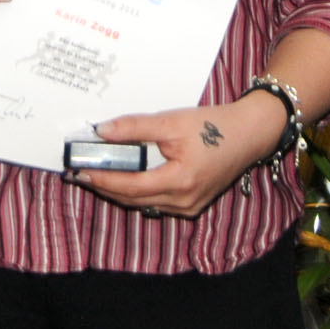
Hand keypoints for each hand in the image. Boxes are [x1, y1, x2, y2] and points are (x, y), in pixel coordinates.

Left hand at [73, 95, 286, 217]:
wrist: (250, 134)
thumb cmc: (215, 125)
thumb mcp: (172, 121)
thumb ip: (135, 127)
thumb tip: (102, 131)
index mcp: (180, 182)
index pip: (130, 186)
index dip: (103, 178)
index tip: (80, 170)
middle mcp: (184, 202)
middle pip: (133, 199)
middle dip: (105, 186)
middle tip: (80, 173)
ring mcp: (189, 207)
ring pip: (144, 203)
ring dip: (120, 190)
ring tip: (97, 174)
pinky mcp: (192, 205)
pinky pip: (156, 202)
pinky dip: (138, 192)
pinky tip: (125, 178)